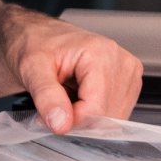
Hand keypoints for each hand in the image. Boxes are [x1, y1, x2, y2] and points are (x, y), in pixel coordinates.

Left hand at [0, 7, 142, 134]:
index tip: (50, 116)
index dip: (71, 121)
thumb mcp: (31, 68)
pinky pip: (116, 116)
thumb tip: (61, 124)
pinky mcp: (129, 82)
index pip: (97, 108)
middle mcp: (120, 60)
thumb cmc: (36, 45)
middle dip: (78, 120)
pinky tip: (80, 97)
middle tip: (55, 104)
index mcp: (100, 52)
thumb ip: (46, 96)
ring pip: (113, 120)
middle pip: (107, 116)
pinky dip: (95, 116)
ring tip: (67, 96)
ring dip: (86, 119)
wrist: (39, 37)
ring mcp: (127, 72)